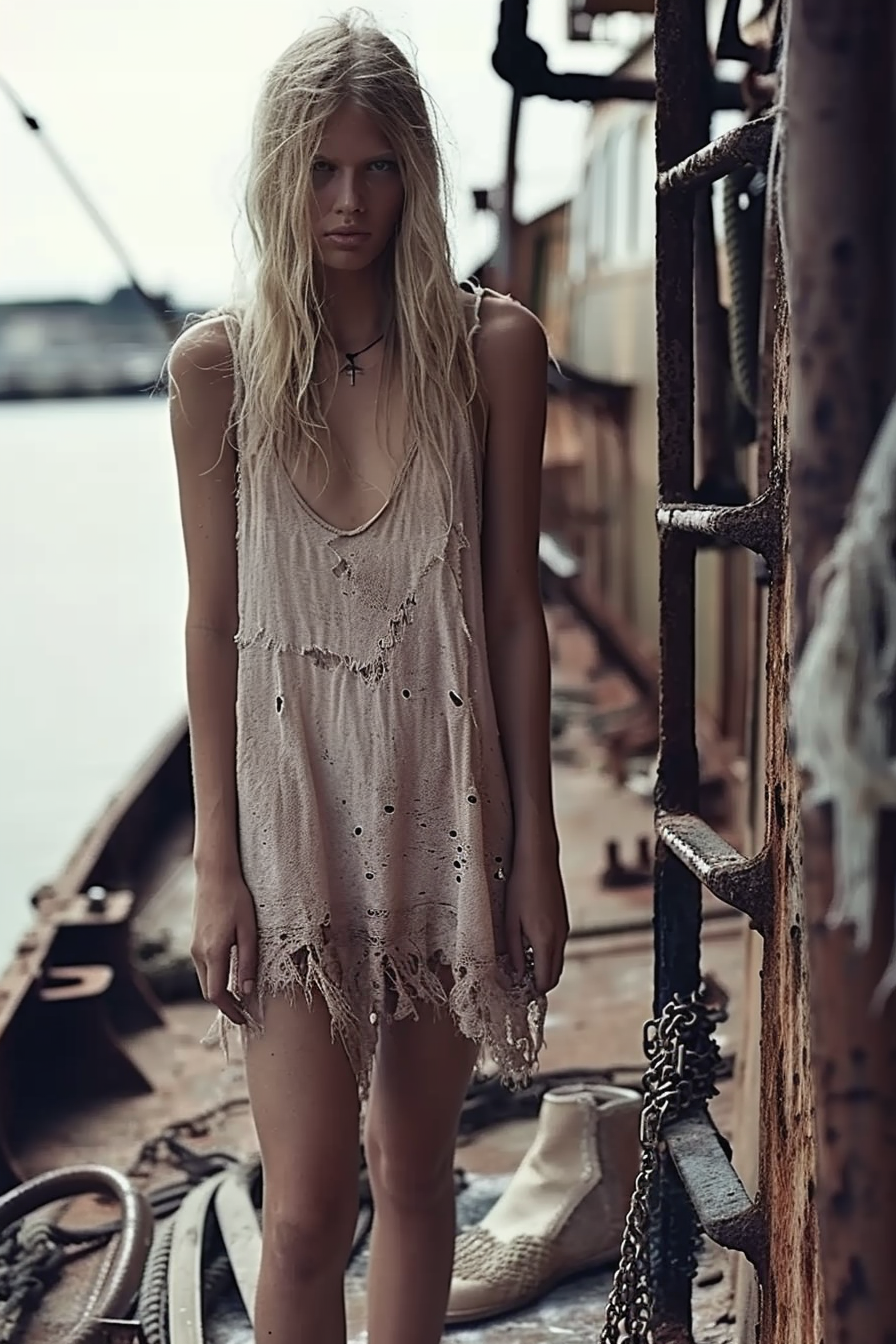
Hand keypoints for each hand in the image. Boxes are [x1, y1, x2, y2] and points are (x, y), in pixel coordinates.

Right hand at [190, 864, 257, 1025]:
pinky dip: (215, 979)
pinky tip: (230, 977)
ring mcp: (194, 947)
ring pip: (205, 980)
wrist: (215, 875)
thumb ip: (248, 961)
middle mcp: (199, 953)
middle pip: (208, 991)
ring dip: (220, 992)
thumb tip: (247, 991)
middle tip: (244, 1013)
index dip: (230, 1011)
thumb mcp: (249, 930)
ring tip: (240, 998)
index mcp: (213, 952)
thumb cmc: (236, 899)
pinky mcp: (195, 941)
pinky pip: (204, 968)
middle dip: (225, 1005)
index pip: (217, 994)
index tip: (245, 1020)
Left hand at [504, 847, 569, 993]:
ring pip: (557, 961)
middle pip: (554, 975)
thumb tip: (517, 974)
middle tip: (519, 983)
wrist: (539, 859)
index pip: (545, 980)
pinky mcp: (564, 921)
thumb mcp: (510, 921)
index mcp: (546, 940)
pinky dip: (547, 955)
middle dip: (539, 983)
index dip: (533, 991)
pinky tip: (529, 946)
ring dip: (543, 969)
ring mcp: (565, 929)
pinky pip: (558, 948)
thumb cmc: (521, 887)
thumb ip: (515, 951)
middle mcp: (560, 938)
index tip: (518, 992)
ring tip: (521, 965)